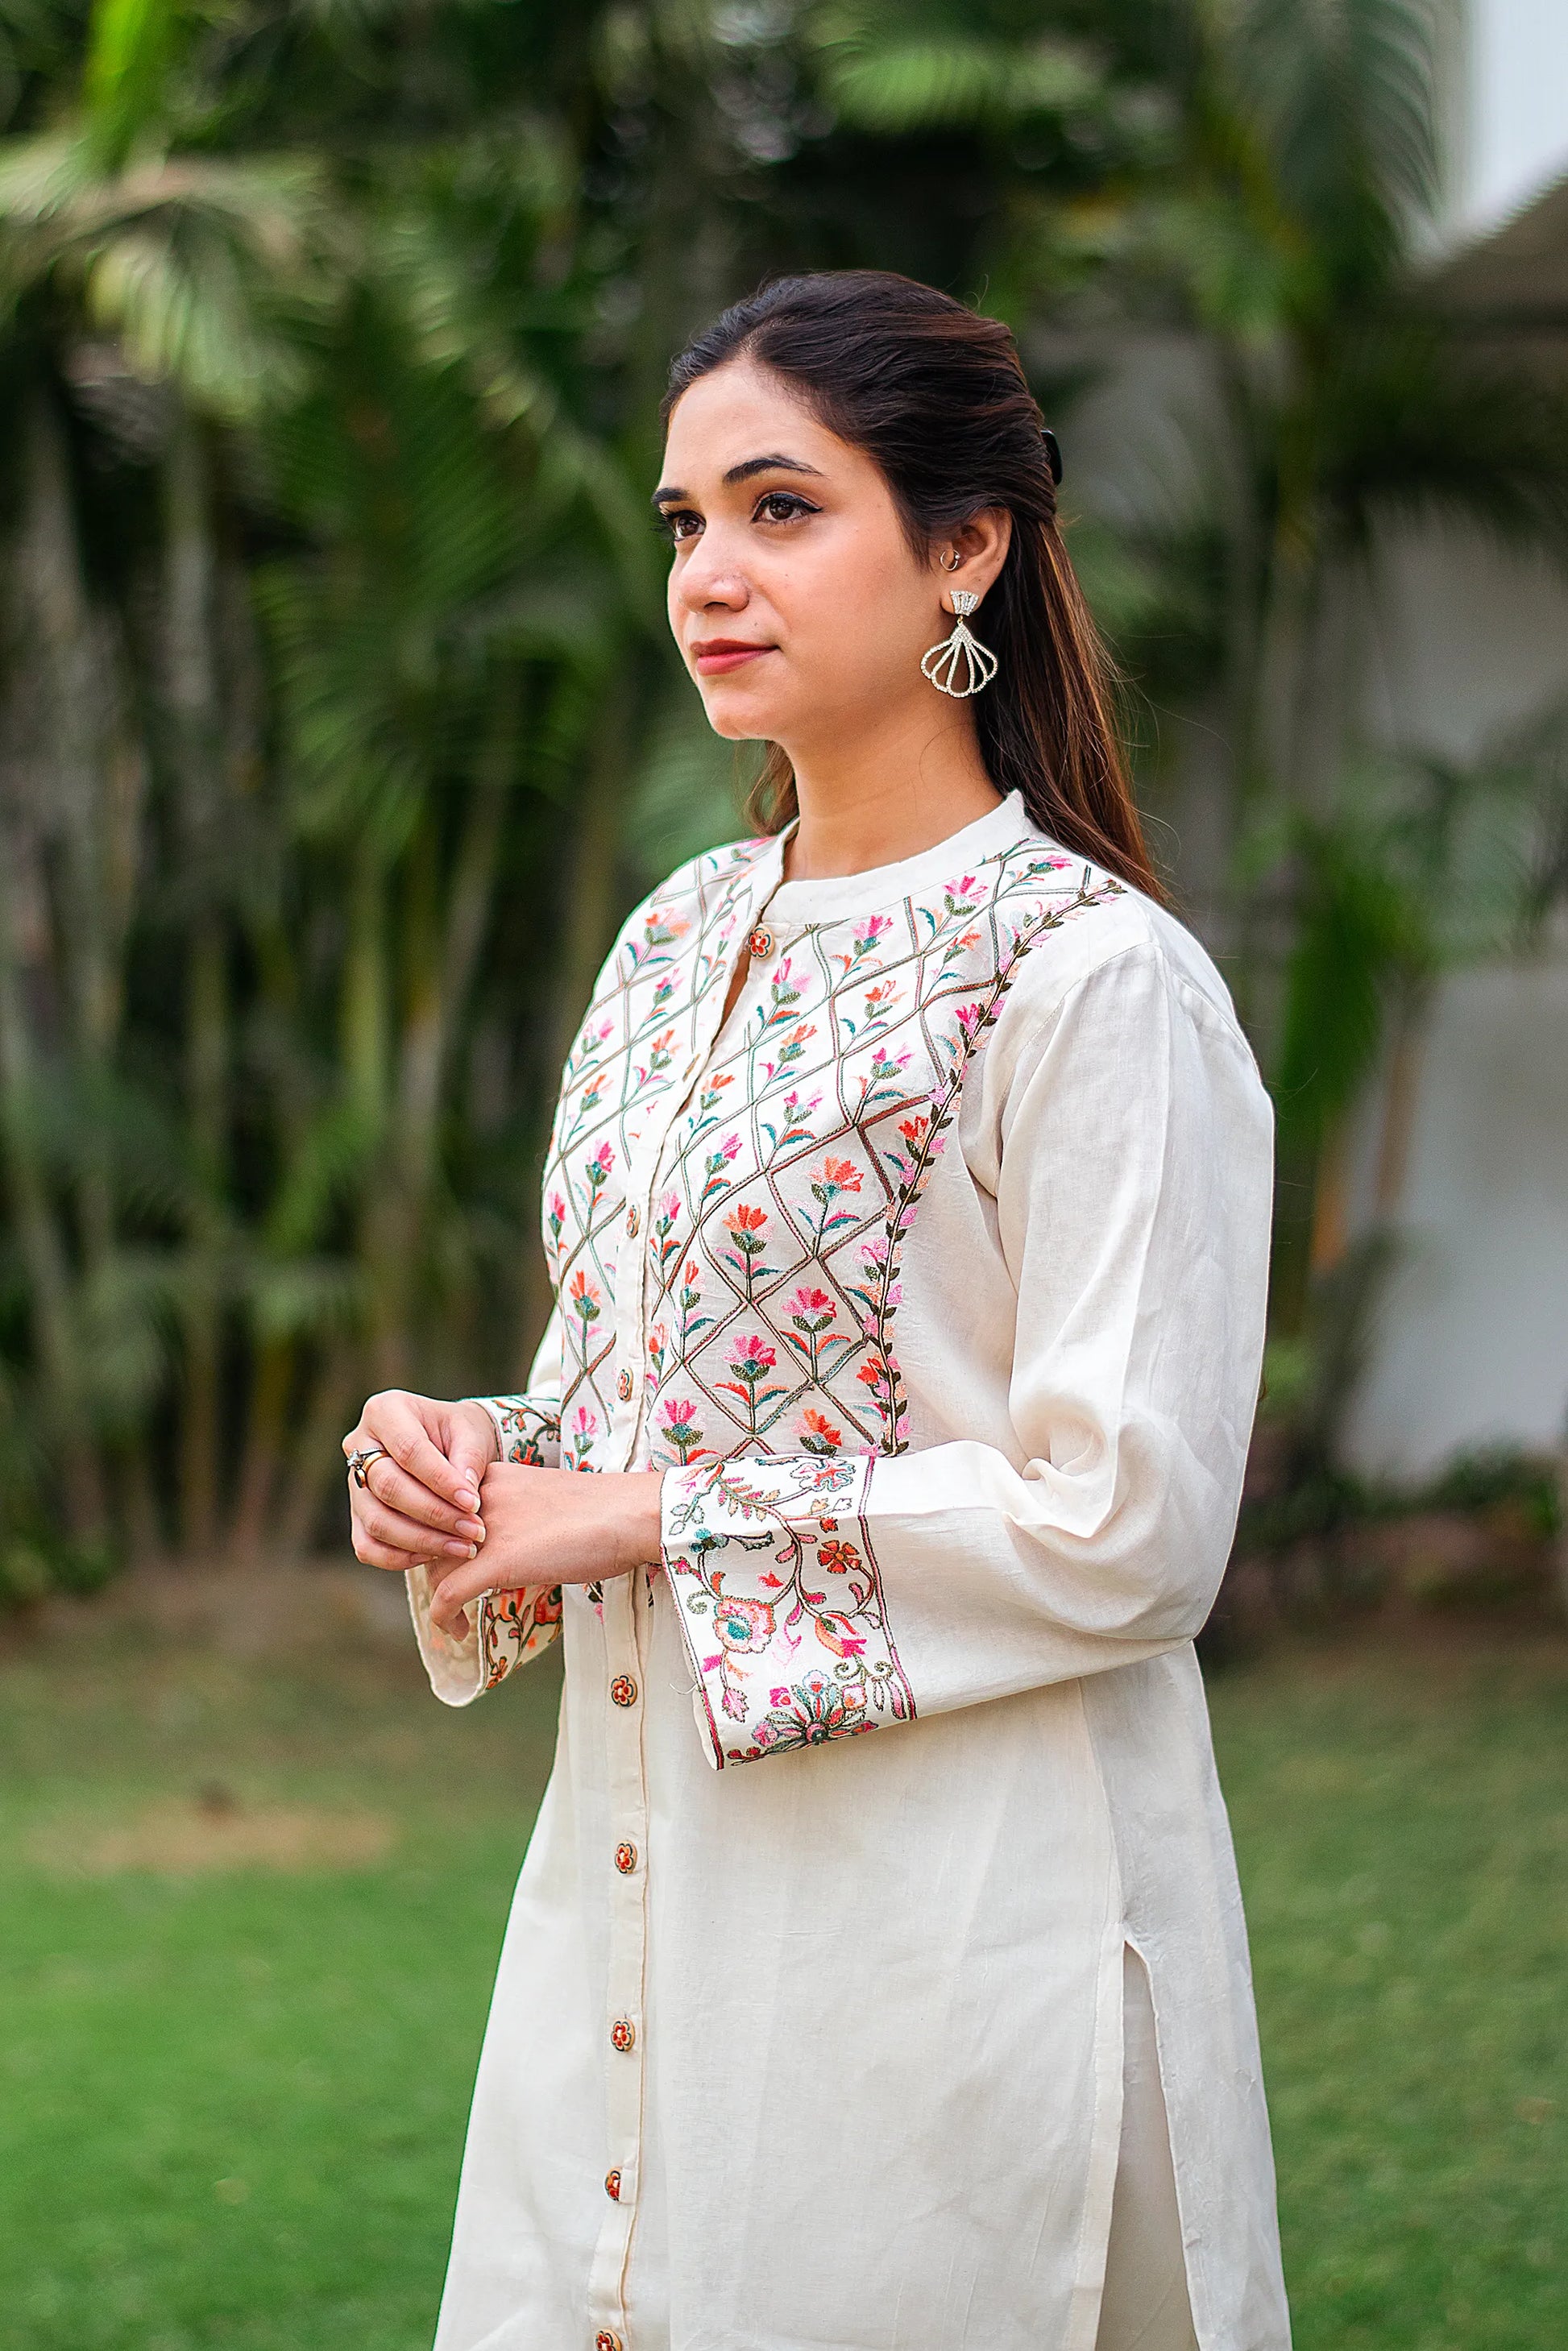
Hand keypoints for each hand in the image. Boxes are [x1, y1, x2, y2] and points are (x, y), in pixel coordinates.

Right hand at [343, 1390, 497, 1573]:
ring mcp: (352, 1482)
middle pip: (389, 1487)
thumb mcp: (470, 1432)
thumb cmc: (458, 1433)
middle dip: (435, 1514)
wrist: (447, 1444)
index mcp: (385, 1411)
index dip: (441, 1480)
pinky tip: (436, 1555)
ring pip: (377, 1521)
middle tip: (474, 1530)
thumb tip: (465, 1494)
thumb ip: (469, 1458)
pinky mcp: (356, 1515)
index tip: (473, 1503)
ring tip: (464, 1547)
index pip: (409, 1450)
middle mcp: (359, 1444)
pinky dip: (400, 1558)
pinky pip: (367, 1546)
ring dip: (423, 1541)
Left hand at [427, 1464, 665, 1637]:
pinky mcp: (499, 1560)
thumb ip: (515, 1514)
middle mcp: (481, 1498)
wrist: (631, 1513)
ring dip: (438, 1599)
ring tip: (455, 1621)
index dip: (440, 1545)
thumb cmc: (603, 1510)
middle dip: (437, 1574)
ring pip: (436, 1567)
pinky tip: (458, 1630)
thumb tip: (506, 1545)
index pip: (442, 1512)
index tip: (451, 1569)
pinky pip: (449, 1593)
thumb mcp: (543, 1499)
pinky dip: (444, 1617)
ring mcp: (488, 1528)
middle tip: (451, 1598)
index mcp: (492, 1477)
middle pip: (434, 1539)